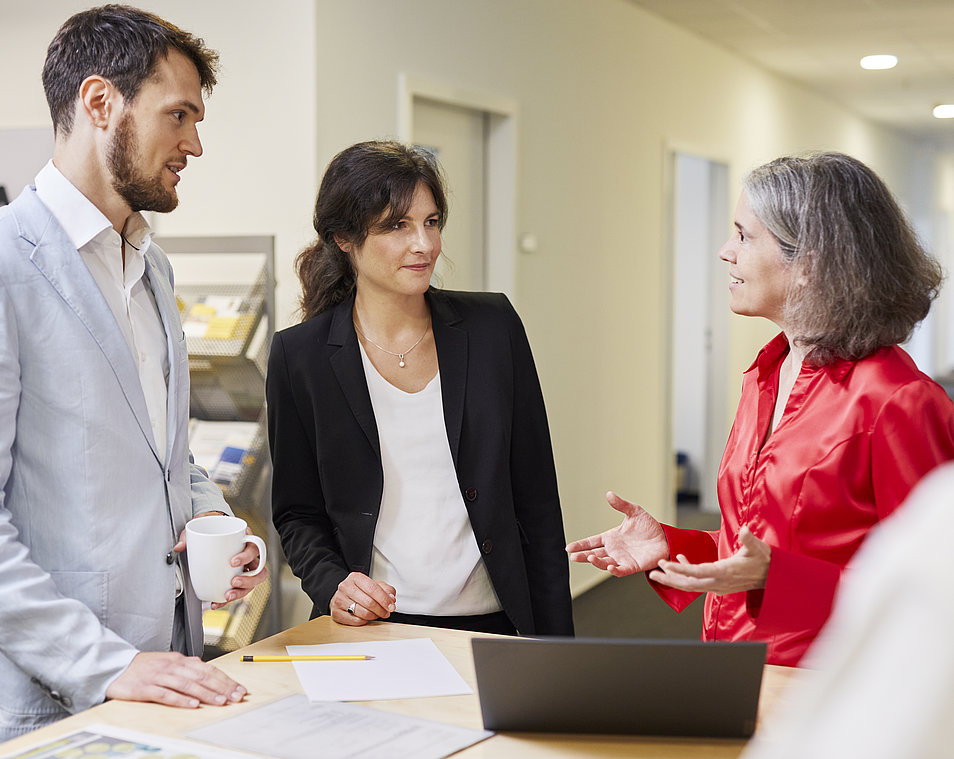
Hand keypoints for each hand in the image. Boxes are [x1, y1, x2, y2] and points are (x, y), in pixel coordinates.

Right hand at [105, 651, 245, 707]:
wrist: (115, 666)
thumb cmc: (145, 667)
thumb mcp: (169, 663)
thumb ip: (188, 669)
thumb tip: (209, 675)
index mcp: (180, 660)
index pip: (208, 669)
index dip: (225, 679)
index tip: (239, 689)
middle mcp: (172, 667)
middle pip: (202, 676)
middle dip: (222, 687)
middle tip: (236, 696)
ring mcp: (159, 676)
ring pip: (187, 684)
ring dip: (206, 693)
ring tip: (220, 701)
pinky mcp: (145, 687)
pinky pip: (165, 694)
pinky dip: (180, 699)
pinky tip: (192, 704)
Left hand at [174, 512, 268, 608]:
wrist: (211, 528)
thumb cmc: (213, 525)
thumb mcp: (202, 524)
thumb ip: (190, 534)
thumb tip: (179, 546)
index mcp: (245, 538)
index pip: (255, 547)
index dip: (247, 556)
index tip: (232, 561)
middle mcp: (249, 555)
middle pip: (260, 569)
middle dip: (248, 580)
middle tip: (233, 582)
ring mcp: (245, 567)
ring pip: (253, 583)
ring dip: (242, 591)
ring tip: (227, 595)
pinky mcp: (237, 577)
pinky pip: (238, 591)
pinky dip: (228, 599)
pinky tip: (217, 602)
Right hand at [331, 572, 395, 625]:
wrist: (342, 595)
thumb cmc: (359, 590)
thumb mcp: (373, 585)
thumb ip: (386, 590)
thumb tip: (391, 599)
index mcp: (355, 577)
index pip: (373, 588)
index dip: (384, 599)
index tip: (391, 606)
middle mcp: (345, 587)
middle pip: (369, 602)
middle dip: (381, 610)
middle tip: (386, 613)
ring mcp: (339, 600)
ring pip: (363, 613)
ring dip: (374, 616)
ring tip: (377, 614)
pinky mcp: (336, 613)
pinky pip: (356, 621)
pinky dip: (365, 621)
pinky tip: (367, 617)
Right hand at [565, 491, 668, 576]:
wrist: (665, 538)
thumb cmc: (649, 526)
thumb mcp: (634, 512)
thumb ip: (621, 505)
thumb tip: (608, 494)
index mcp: (612, 537)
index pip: (592, 541)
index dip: (580, 545)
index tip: (568, 548)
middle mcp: (614, 550)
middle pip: (594, 554)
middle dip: (583, 556)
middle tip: (573, 557)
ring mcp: (622, 559)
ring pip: (605, 563)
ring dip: (597, 562)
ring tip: (590, 557)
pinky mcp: (632, 566)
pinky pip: (621, 570)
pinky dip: (614, 570)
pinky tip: (609, 566)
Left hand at [648, 525, 770, 594]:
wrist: (773, 577)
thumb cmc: (764, 560)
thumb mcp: (758, 548)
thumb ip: (750, 540)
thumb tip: (745, 530)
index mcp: (725, 572)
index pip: (699, 573)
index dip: (681, 570)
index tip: (666, 565)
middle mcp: (719, 582)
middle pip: (689, 584)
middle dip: (670, 579)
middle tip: (652, 573)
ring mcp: (718, 585)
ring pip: (691, 585)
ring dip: (674, 578)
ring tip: (659, 571)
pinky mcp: (718, 584)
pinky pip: (698, 582)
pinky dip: (687, 573)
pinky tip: (680, 560)